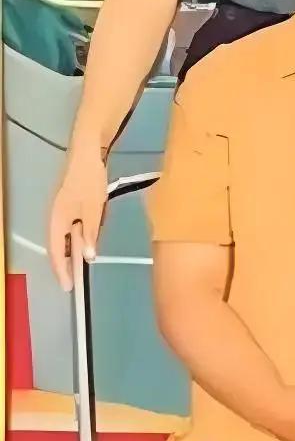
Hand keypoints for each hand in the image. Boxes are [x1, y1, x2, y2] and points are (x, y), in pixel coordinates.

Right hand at [48, 146, 108, 290]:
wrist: (87, 153)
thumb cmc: (89, 181)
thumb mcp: (93, 210)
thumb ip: (90, 234)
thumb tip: (88, 258)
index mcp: (57, 220)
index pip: (57, 252)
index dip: (61, 270)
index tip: (68, 287)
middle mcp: (55, 218)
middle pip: (59, 246)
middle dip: (67, 263)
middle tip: (75, 280)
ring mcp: (63, 210)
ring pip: (67, 237)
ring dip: (75, 250)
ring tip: (83, 265)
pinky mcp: (71, 204)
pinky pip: (73, 227)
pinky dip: (80, 237)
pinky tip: (90, 240)